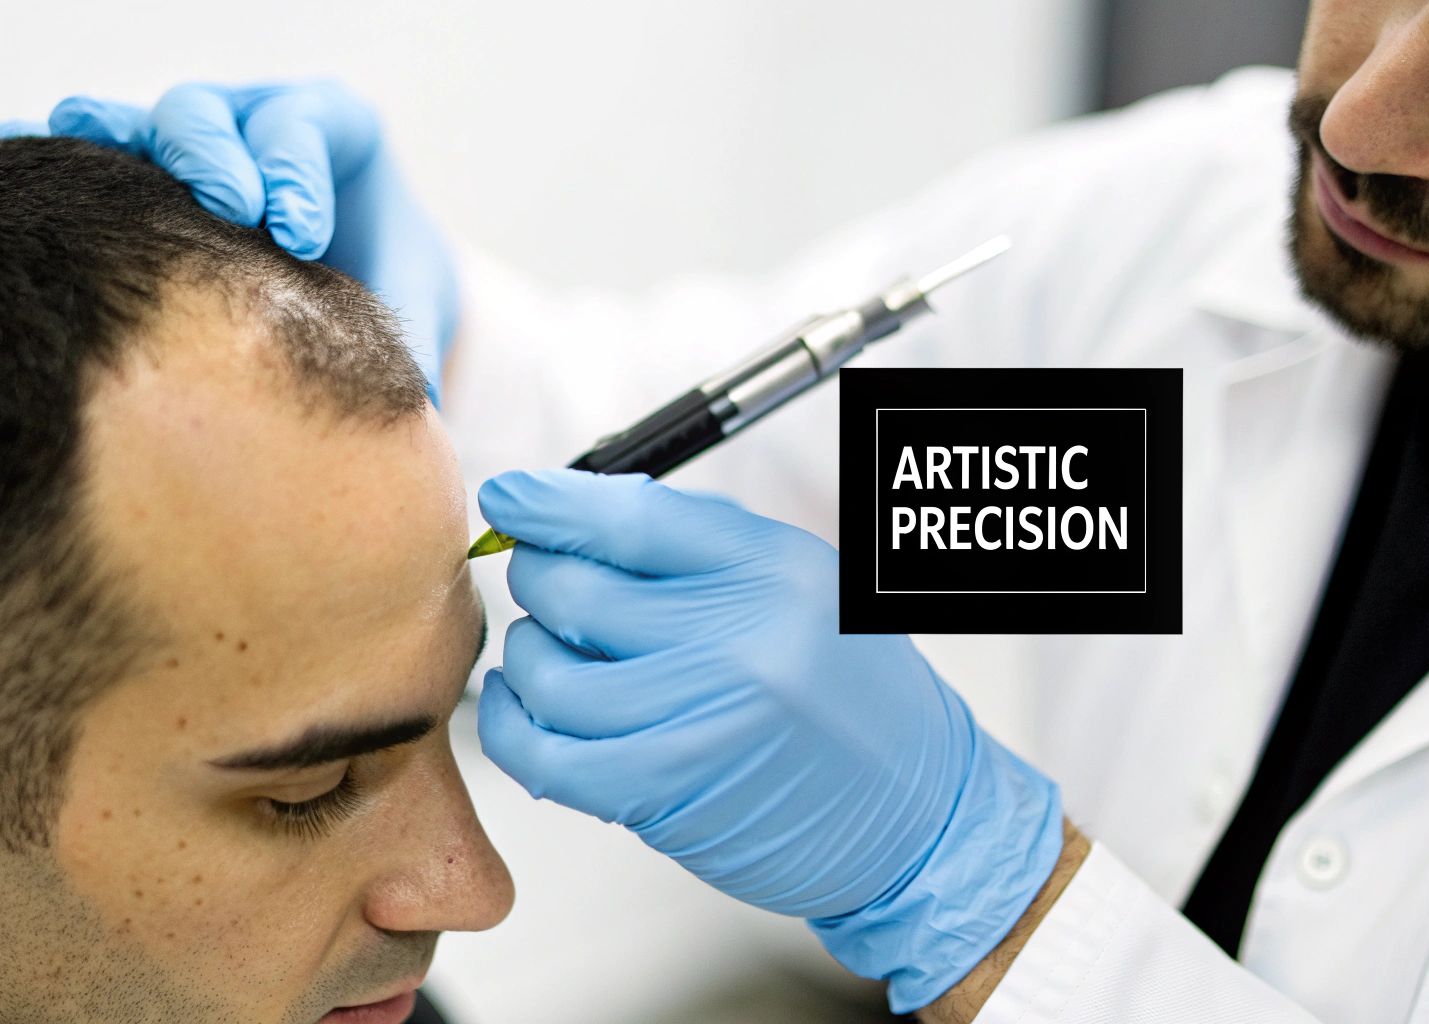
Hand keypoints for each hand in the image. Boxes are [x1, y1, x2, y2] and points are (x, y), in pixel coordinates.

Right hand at [0, 81, 456, 403]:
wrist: (356, 272)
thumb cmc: (383, 284)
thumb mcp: (406, 306)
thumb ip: (407, 347)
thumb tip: (413, 417)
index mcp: (326, 133)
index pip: (308, 126)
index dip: (298, 168)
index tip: (299, 230)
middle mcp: (245, 121)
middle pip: (213, 112)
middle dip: (214, 152)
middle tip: (231, 204)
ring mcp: (178, 142)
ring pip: (131, 123)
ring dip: (105, 136)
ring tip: (73, 139)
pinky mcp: (122, 174)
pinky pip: (53, 155)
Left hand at [475, 469, 1063, 1013]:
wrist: (918, 812)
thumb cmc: (852, 695)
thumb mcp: (800, 586)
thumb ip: (696, 550)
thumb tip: (572, 515)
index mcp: (773, 570)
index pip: (633, 516)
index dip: (552, 502)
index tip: (510, 496)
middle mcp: (741, 637)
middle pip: (578, 588)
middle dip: (539, 579)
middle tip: (546, 585)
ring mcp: (702, 719)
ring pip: (550, 671)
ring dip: (529, 656)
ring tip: (548, 652)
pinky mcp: (668, 793)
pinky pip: (546, 753)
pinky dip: (514, 726)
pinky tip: (523, 708)